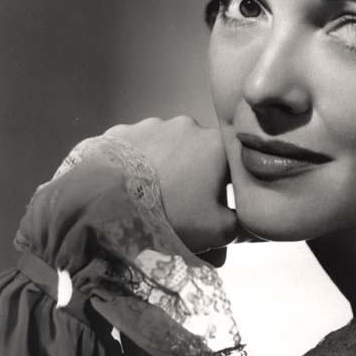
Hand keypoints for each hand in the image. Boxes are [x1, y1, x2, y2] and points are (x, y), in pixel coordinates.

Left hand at [105, 116, 237, 258]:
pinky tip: (130, 187)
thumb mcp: (218, 231)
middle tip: (182, 207)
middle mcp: (188, 126)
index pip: (234, 163)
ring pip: (167, 149)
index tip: (217, 206)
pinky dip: (138, 165)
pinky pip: (137, 149)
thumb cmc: (171, 216)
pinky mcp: (121, 132)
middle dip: (195, 177)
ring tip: (151, 197)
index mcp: (217, 145)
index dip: (228, 187)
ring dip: (166, 168)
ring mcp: (151, 125)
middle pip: (200, 154)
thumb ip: (242, 226)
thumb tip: (249, 228)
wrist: (106, 205)